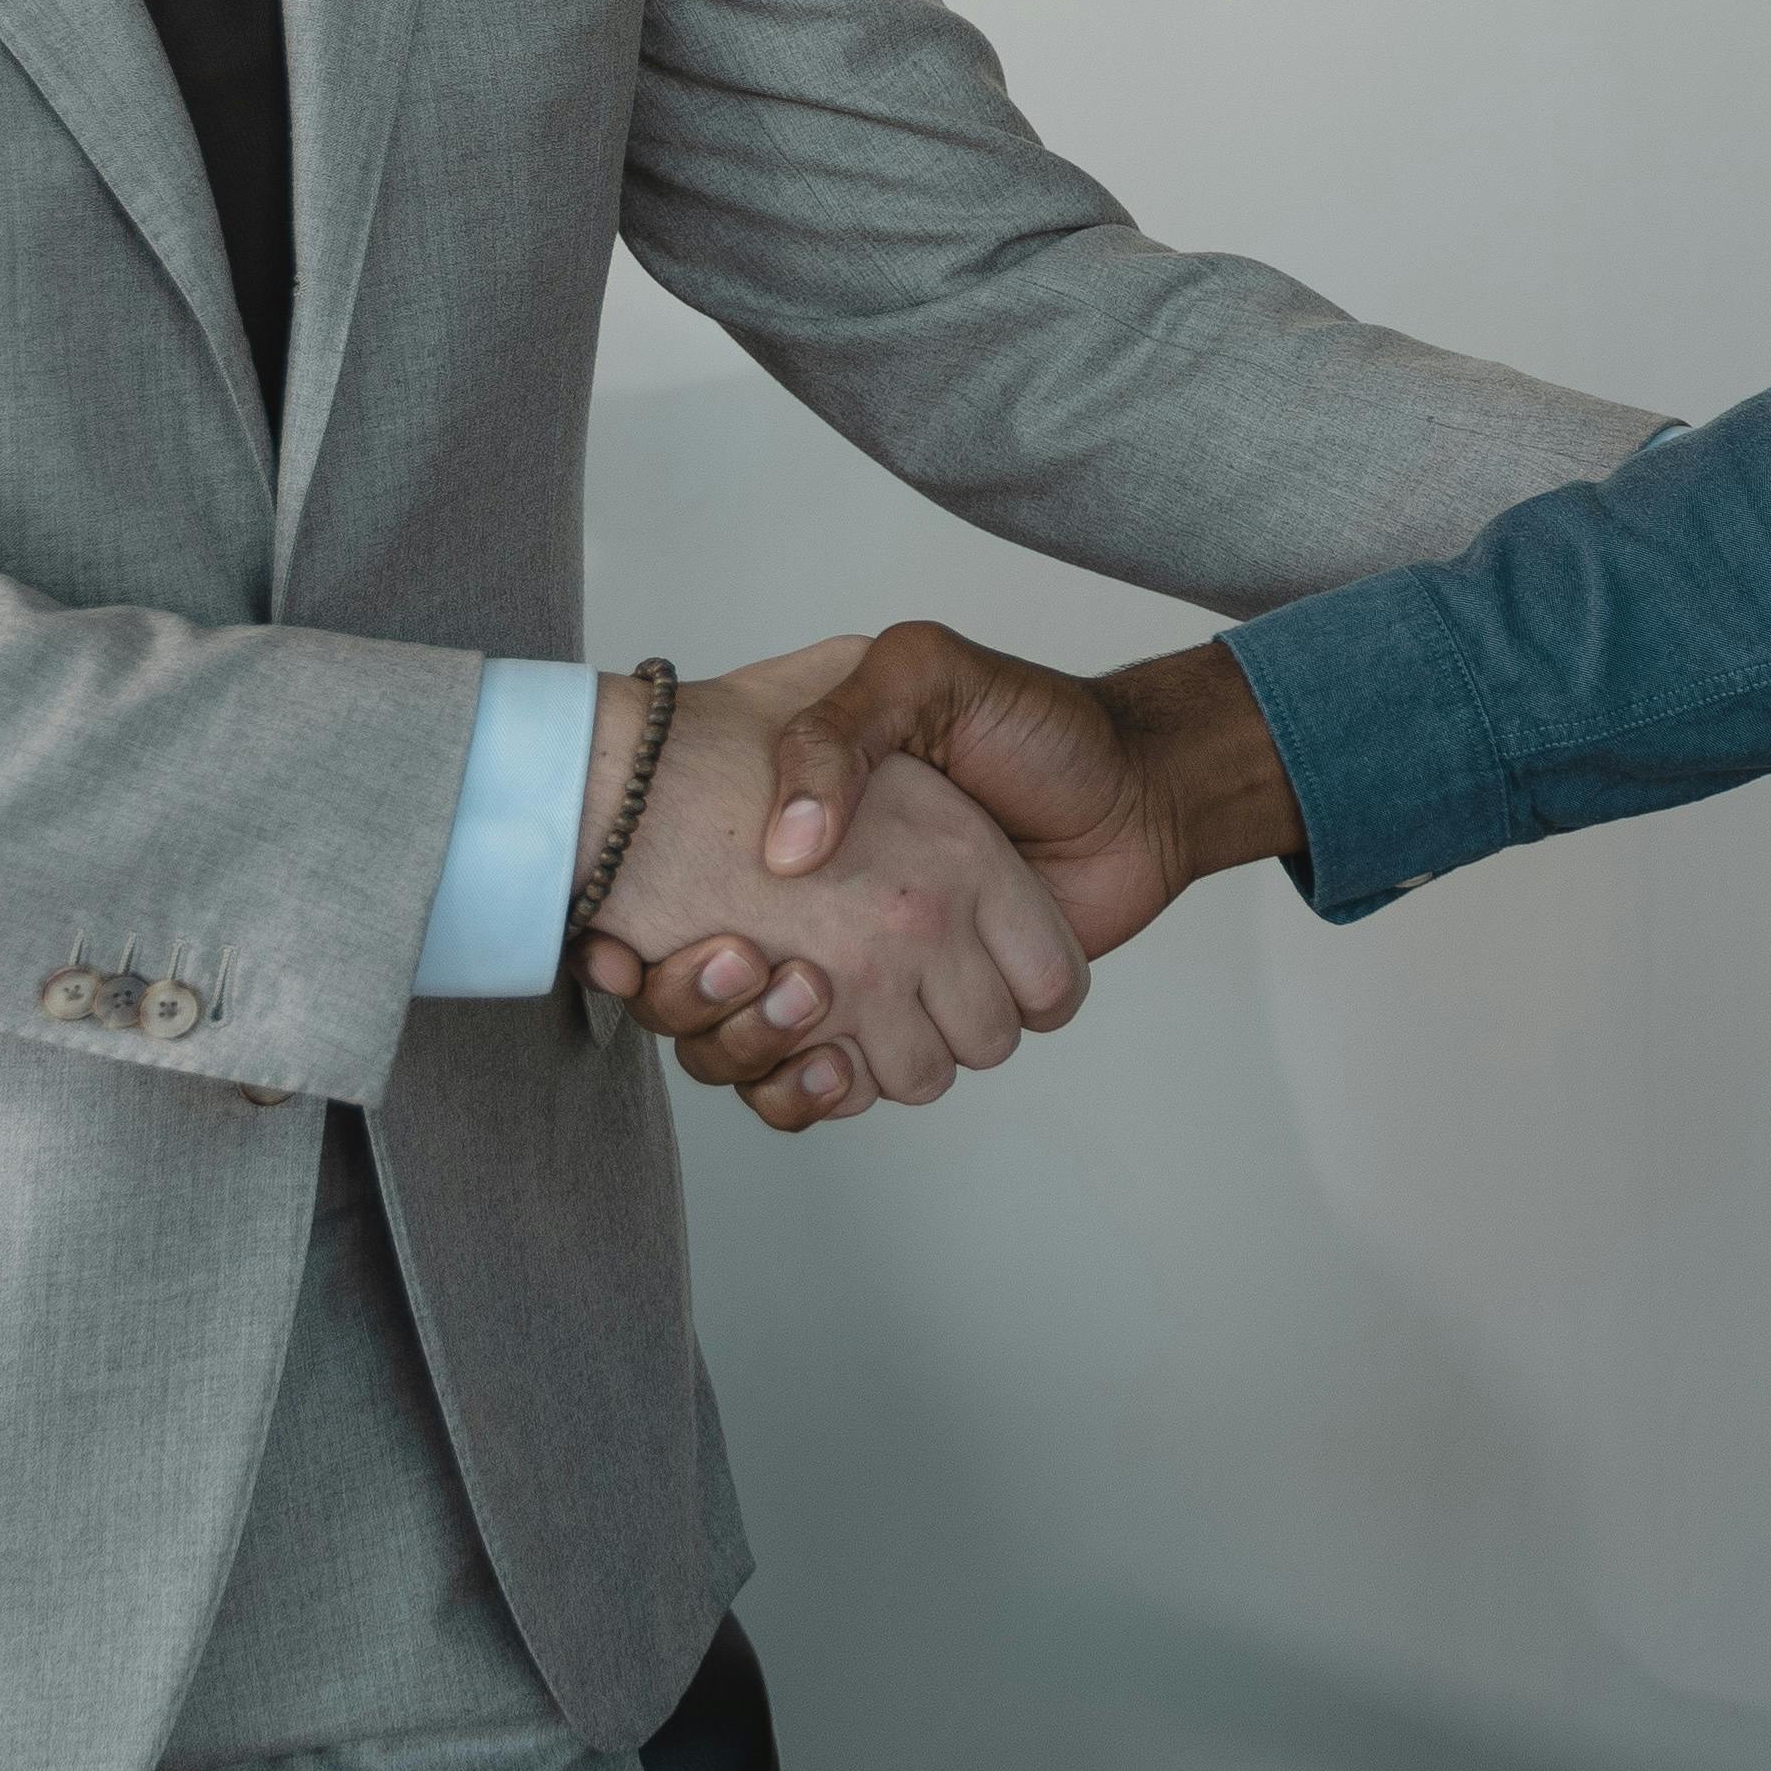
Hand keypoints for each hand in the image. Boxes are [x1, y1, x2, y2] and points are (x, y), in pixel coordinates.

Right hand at [588, 625, 1292, 1127]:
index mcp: (818, 847)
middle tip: (725, 955)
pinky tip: (826, 1063)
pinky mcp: (923, 1026)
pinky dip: (816, 1094)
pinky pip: (836, 1092)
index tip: (635, 938)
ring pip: (776, 1060)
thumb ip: (840, 730)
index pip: (686, 925)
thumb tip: (786, 854)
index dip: (664, 944)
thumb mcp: (921, 676)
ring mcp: (877, 980)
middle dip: (717, 1003)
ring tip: (778, 988)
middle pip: (724, 1008)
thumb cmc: (1034, 726)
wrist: (1135, 784)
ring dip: (764, 1049)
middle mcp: (835, 920)